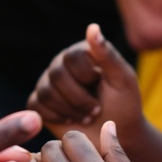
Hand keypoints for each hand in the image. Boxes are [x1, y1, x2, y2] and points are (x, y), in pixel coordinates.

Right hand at [27, 24, 144, 151]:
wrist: (117, 134)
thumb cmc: (124, 104)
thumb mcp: (122, 79)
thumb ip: (107, 54)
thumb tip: (92, 27)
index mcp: (81, 53)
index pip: (72, 57)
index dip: (86, 76)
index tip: (103, 89)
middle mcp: (61, 64)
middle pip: (56, 75)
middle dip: (79, 99)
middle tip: (96, 111)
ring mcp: (48, 83)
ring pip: (46, 93)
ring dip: (70, 110)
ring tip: (87, 118)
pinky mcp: (40, 103)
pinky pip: (37, 107)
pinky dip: (56, 117)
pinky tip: (71, 121)